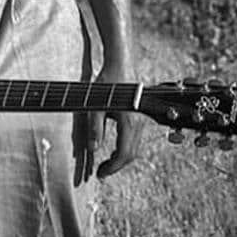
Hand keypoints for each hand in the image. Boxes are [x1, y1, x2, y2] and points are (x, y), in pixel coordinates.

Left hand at [76, 64, 144, 181]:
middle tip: (101, 171)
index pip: (123, 154)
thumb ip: (95, 128)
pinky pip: (135, 139)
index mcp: (129, 122)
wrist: (121, 62)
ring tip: (105, 163)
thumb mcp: (95, 105)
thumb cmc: (107, 81)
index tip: (100, 174)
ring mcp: (142, 120)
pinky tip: (113, 149)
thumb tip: (93, 149)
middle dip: (116, 166)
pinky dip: (125, 148)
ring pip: (134, 148)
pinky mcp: (141, 117)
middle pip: (131, 154)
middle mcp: (140, 124)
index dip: (112, 168)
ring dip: (121, 158)